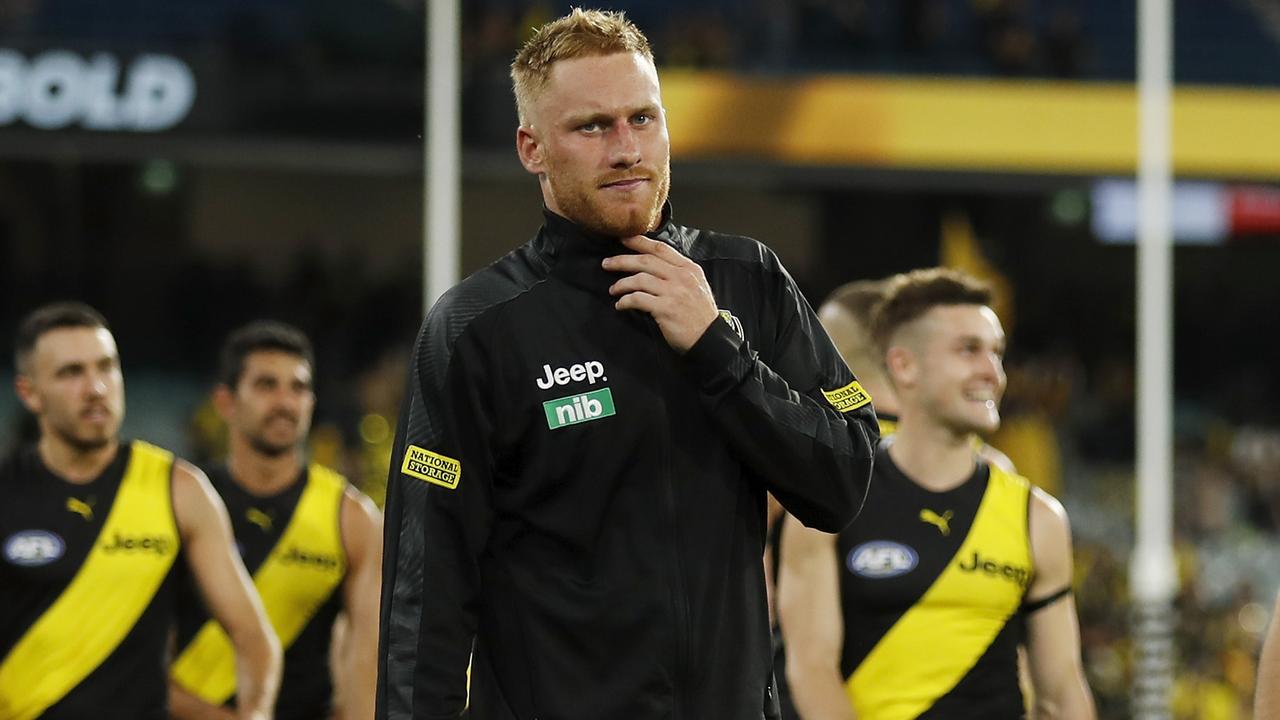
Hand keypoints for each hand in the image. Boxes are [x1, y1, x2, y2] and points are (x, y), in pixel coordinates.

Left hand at [603, 235, 719, 352]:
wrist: (710, 339)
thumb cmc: (700, 314)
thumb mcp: (696, 286)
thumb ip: (678, 273)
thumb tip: (653, 265)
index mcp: (689, 268)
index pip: (660, 248)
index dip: (639, 242)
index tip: (623, 239)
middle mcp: (681, 277)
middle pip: (645, 261)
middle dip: (622, 260)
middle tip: (606, 263)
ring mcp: (674, 293)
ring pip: (639, 280)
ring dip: (621, 284)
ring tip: (613, 289)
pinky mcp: (666, 309)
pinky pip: (638, 299)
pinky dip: (625, 301)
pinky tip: (620, 305)